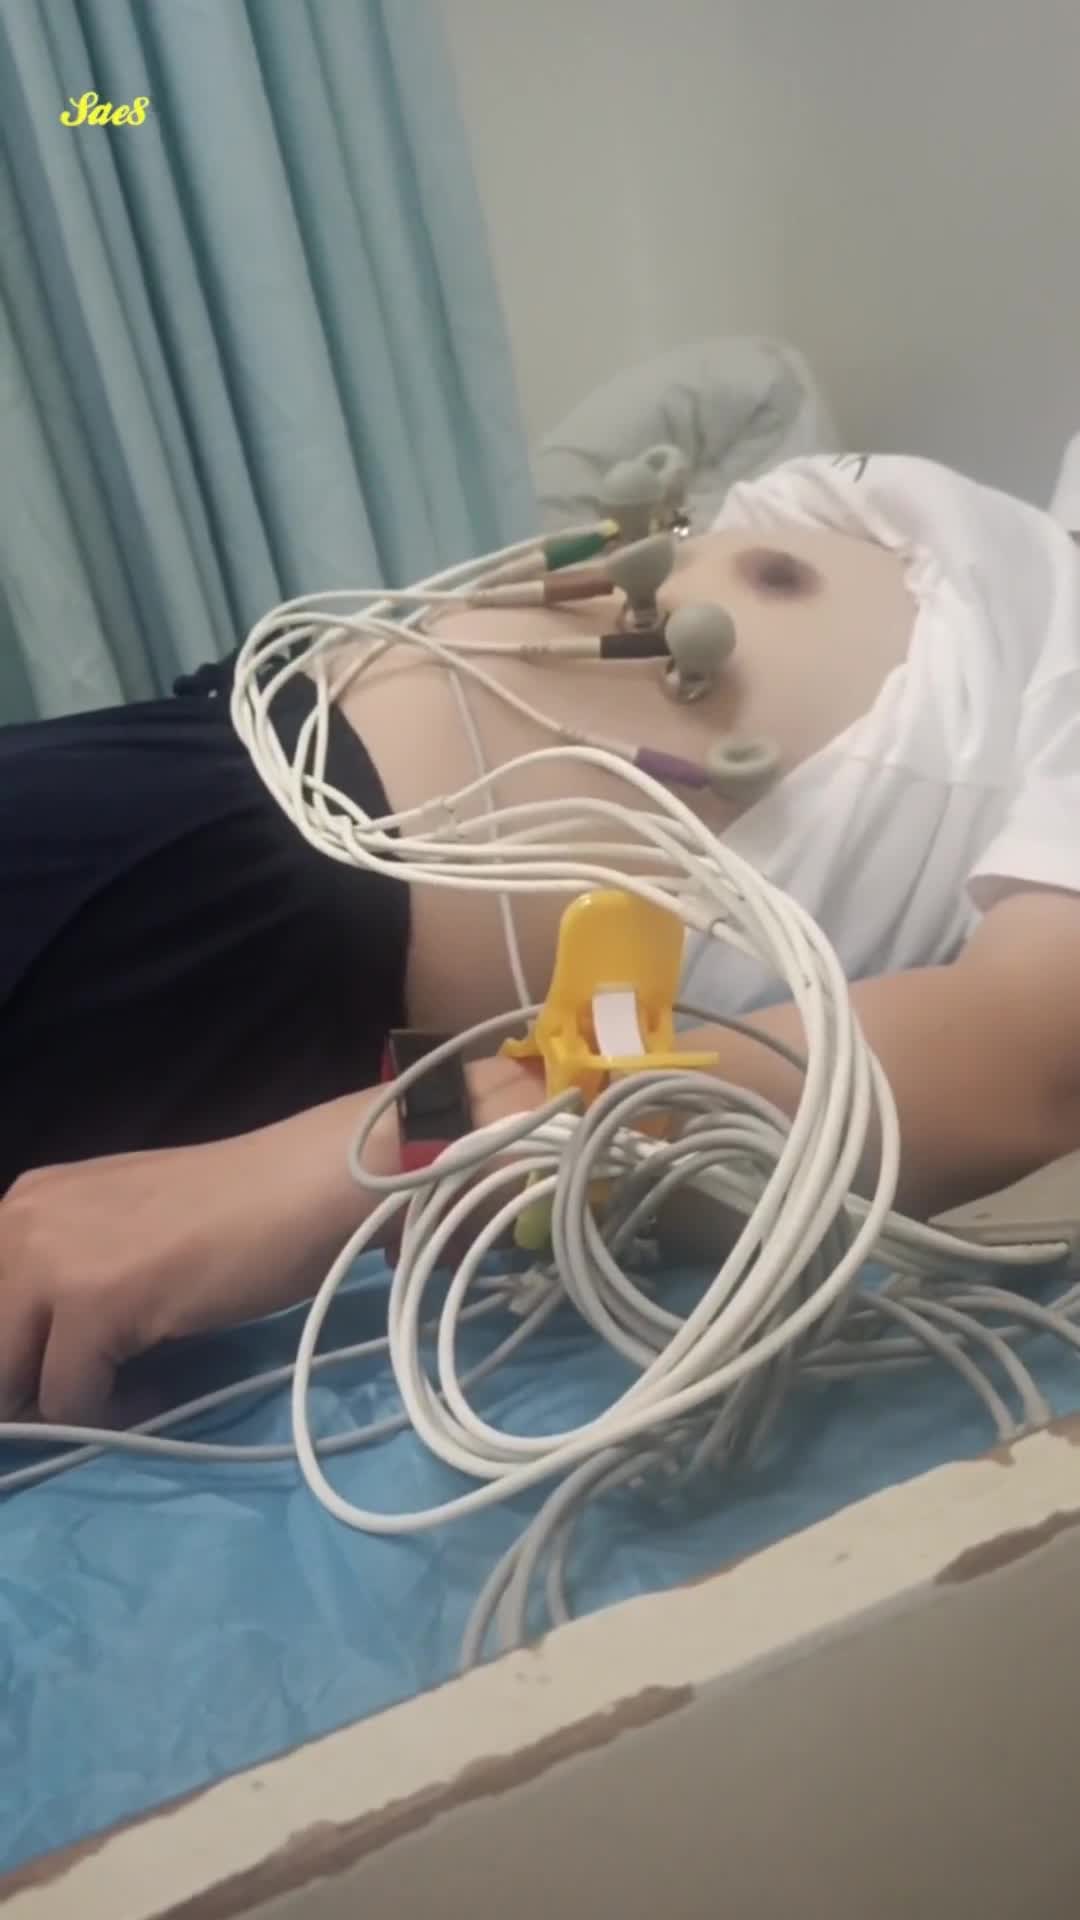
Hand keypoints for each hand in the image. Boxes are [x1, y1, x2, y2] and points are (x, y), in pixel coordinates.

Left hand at [0, 1056, 546, 1425]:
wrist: (310, 1186)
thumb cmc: (237, 1209)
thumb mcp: (125, 1231)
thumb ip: (71, 1277)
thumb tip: (30, 1365)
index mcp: (24, 1201)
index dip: (18, 1361)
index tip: (62, 1381)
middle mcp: (21, 1220)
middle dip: (31, 1389)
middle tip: (104, 1393)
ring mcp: (53, 1260)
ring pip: (16, 1384)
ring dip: (72, 1403)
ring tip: (136, 1387)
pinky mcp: (95, 1302)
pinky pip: (72, 1399)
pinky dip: (116, 1412)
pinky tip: (162, 1387)